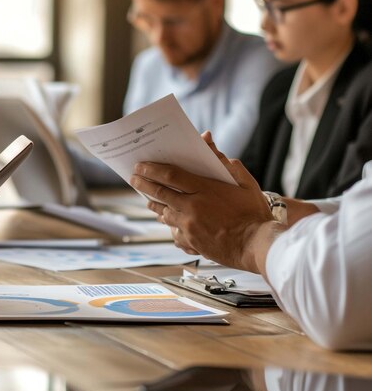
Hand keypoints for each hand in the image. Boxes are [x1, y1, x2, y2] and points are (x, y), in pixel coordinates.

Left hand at [130, 132, 277, 272]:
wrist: (258, 246)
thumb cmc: (254, 213)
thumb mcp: (246, 183)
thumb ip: (226, 163)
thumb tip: (209, 143)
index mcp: (205, 189)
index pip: (170, 175)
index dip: (152, 169)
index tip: (141, 165)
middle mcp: (192, 207)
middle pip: (160, 192)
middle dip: (143, 183)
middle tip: (134, 178)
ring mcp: (189, 226)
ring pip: (164, 212)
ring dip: (154, 203)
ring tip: (148, 198)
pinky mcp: (191, 241)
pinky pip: (172, 230)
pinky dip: (169, 223)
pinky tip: (168, 219)